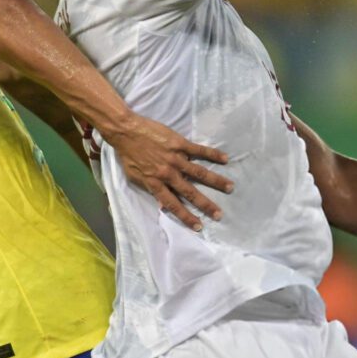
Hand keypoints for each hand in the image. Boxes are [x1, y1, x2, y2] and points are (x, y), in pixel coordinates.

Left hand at [105, 114, 230, 230]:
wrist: (126, 131)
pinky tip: (225, 159)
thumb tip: (163, 204)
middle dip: (206, 204)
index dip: (186, 216)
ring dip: (216, 181)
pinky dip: (212, 155)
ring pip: (199, 173)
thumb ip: (150, 189)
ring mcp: (175, 158)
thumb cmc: (128, 155)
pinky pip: (199, 151)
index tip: (199, 226)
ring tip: (230, 187)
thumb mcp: (135, 177)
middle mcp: (168, 174)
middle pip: (190, 192)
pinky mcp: (180, 144)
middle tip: (219, 214)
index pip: (173, 204)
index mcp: (155, 183)